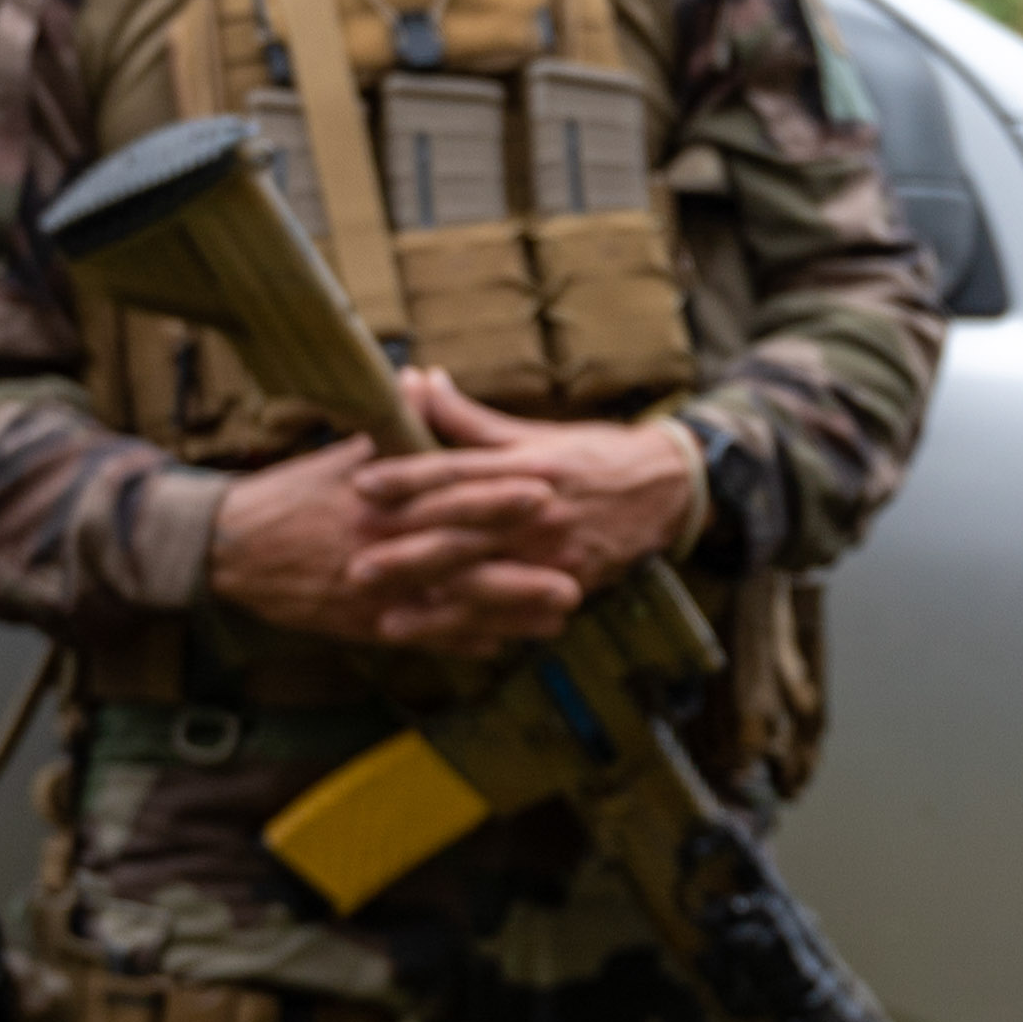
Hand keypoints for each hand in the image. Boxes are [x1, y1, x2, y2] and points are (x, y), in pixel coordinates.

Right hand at [211, 428, 581, 660]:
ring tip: (561, 608)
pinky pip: (420, 637)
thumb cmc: (289, 495)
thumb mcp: (338, 452)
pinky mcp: (362, 626)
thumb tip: (422, 380)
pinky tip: (505, 644)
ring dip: (509, 606)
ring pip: (450, 602)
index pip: (447, 489)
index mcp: (377, 496)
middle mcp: (379, 543)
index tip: (548, 482)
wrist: (229, 550)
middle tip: (573, 547)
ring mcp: (373, 590)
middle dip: (518, 548)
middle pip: (458, 547)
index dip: (498, 488)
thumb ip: (390, 423)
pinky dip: (461, 642)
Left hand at [348, 374, 706, 594]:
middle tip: (355, 563)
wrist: (667, 489)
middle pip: (464, 532)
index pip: (458, 470)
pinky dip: (478, 629)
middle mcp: (538, 509)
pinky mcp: (571, 583)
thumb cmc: (591, 454)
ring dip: (434, 604)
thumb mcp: (536, 431)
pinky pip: (517, 611)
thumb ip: (470, 418)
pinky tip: (443, 640)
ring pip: (486, 582)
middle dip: (408, 551)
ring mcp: (555, 553)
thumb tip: (418, 381)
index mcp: (527, 464)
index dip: (408, 477)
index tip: (361, 484)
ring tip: (385, 617)